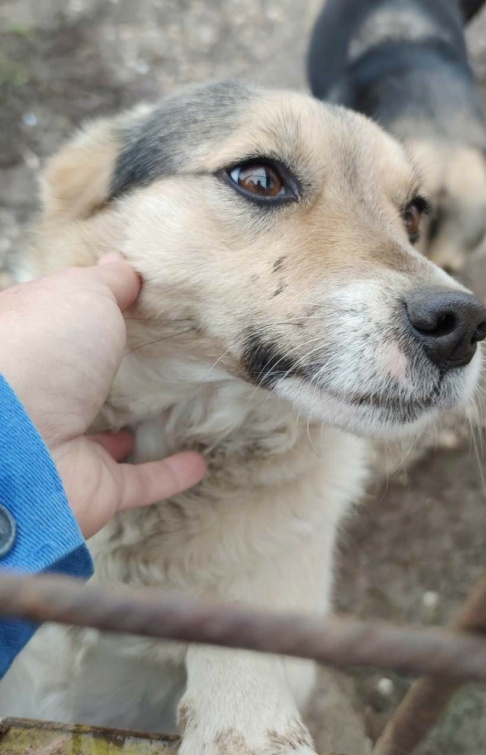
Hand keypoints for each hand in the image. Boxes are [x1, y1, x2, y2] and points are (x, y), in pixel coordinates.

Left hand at [0, 255, 206, 536]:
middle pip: (76, 381)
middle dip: (105, 371)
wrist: (14, 443)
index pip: (52, 321)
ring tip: (167, 410)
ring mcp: (61, 445)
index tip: (127, 297)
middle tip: (157, 352)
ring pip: (98, 437)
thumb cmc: (41, 351)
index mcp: (25, 342)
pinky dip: (168, 474)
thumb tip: (122, 266)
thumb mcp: (80, 294)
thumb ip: (107, 283)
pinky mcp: (90, 487)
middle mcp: (38, 395)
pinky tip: (199, 462)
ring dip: (126, 431)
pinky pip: (137, 482)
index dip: (82, 308)